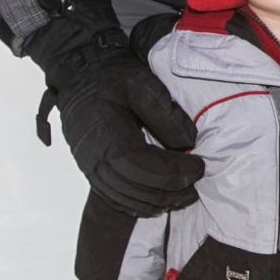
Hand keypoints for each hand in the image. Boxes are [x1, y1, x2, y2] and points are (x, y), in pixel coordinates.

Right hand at [29, 0, 203, 216]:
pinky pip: (114, 199)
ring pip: (128, 198)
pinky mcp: (90, 171)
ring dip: (158, 202)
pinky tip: (157, 201)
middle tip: (196, 185)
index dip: (178, 172)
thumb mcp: (139, 82)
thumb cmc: (111, 76)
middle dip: (172, 191)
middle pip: (140, 188)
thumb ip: (164, 112)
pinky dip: (138, 205)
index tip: (200, 166)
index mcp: (111, 137)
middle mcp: (97, 159)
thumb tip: (188, 142)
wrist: (79, 74)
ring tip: (183, 196)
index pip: (150, 168)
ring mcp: (91, 168)